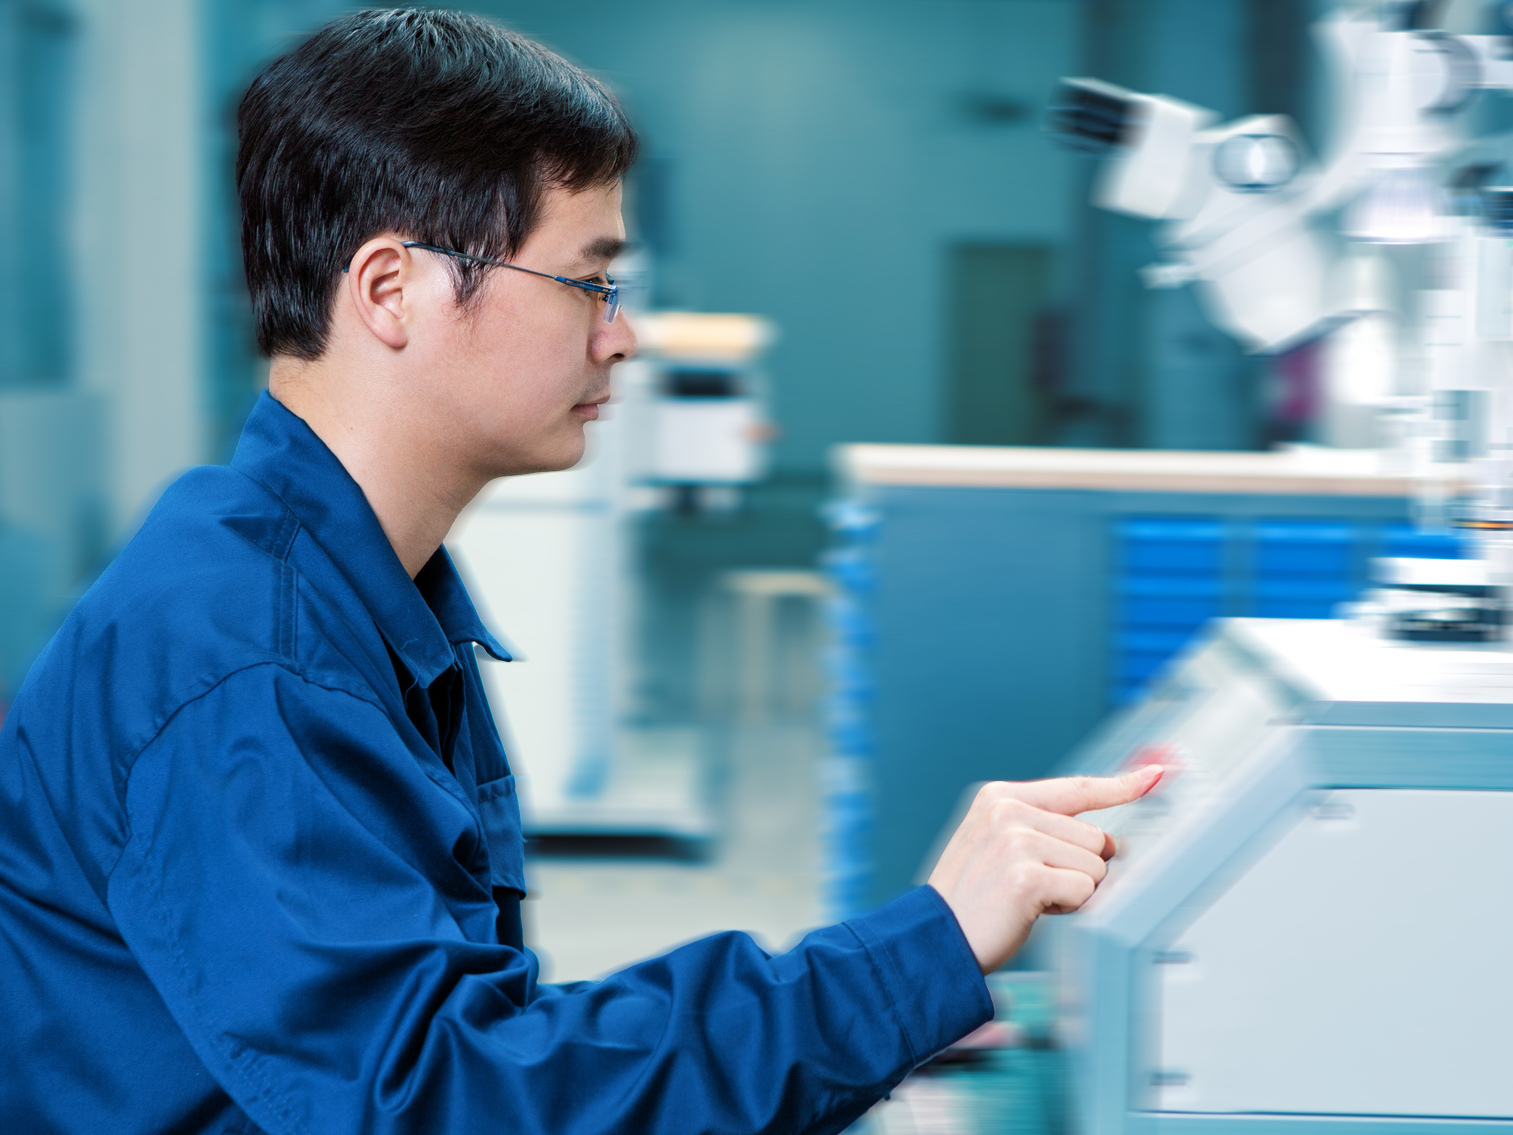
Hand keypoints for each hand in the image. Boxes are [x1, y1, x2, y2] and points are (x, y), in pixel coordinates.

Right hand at [927, 767, 1162, 973]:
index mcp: (1000, 797)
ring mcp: (1016, 841)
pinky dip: (1068, 909)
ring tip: (1028, 899)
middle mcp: (1008, 811)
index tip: (1154, 775)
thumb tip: (1113, 841)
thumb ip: (1045, 829)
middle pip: (1095, 838)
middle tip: (1034, 886)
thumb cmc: (971, 899)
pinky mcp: (1026, 876)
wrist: (934, 939)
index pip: (1076, 788)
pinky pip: (1084, 892)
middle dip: (1079, 869)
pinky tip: (1032, 911)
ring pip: (1095, 867)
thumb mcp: (997, 845)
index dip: (1120, 785)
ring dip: (1073, 892)